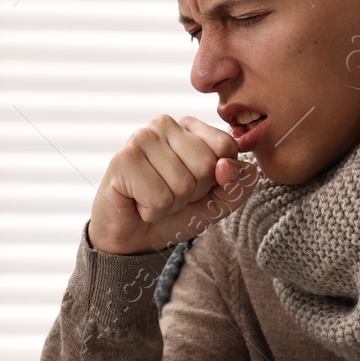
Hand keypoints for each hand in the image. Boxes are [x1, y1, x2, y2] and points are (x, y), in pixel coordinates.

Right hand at [88, 114, 258, 254]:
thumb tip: (228, 167)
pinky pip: (160, 198)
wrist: (134, 237)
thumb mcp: (217, 202)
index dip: (216, 179)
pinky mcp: (122, 160)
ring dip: (171, 205)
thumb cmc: (174, 212)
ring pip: (183, 184)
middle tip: (169, 194)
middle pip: (207, 166)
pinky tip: (138, 203)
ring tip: (152, 199)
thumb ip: (237, 185)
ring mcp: (141, 138)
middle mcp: (164, 124)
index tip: (194, 186)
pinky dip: (153, 212)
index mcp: (190, 126)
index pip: (227, 147)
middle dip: (193, 193)